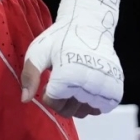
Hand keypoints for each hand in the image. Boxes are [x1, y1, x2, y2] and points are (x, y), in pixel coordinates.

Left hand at [20, 0, 124, 118]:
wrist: (89, 26)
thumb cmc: (60, 39)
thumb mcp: (38, 52)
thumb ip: (30, 76)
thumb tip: (24, 100)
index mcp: (68, 76)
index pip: (52, 102)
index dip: (47, 92)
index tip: (51, 76)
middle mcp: (88, 85)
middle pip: (68, 111)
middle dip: (60, 99)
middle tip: (61, 79)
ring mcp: (104, 88)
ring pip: (83, 112)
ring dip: (76, 102)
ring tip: (74, 82)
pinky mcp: (115, 90)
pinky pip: (99, 109)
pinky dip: (91, 103)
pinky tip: (86, 87)